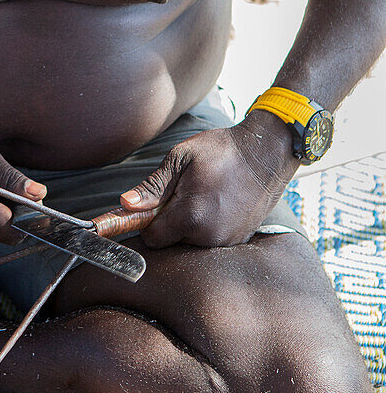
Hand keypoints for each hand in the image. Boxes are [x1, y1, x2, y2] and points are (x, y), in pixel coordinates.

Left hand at [119, 113, 299, 247]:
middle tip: (182, 194)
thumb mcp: (181, 158)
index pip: (152, 238)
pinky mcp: (238, 240)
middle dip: (169, 222)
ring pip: (190, 242)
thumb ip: (152, 186)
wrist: (267, 153)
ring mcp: (226, 240)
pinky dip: (206, 226)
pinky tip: (217, 204)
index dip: (146, 223)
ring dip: (188, 225)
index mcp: (190, 215)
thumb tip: (126, 205)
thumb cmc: (222, 150)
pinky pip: (209, 240)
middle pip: (171, 241)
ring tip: (203, 196)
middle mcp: (209, 235)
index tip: (151, 207)